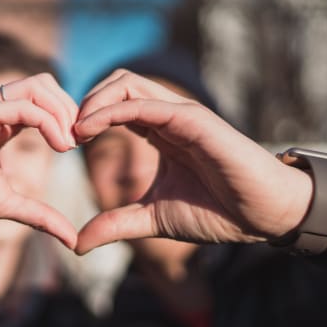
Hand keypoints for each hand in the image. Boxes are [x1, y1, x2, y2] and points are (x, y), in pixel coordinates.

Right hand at [0, 73, 78, 247]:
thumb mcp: (5, 204)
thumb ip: (39, 216)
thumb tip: (72, 240)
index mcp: (2, 120)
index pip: (46, 100)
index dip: (69, 117)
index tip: (82, 146)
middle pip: (46, 84)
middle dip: (71, 108)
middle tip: (81, 141)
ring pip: (36, 86)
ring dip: (62, 111)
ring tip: (69, 143)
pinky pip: (18, 106)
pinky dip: (46, 121)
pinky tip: (57, 145)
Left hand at [73, 70, 313, 253]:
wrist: (263, 215)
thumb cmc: (218, 212)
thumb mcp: (153, 219)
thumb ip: (116, 224)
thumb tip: (77, 243)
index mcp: (159, 132)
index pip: (114, 104)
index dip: (85, 117)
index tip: (63, 144)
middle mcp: (168, 116)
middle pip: (117, 83)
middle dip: (84, 101)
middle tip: (64, 134)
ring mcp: (182, 114)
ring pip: (128, 83)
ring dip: (93, 101)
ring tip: (74, 131)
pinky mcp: (194, 120)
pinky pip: (146, 104)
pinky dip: (112, 110)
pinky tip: (90, 130)